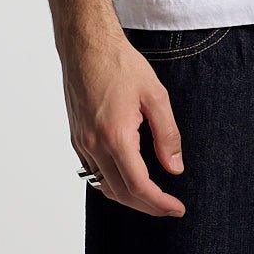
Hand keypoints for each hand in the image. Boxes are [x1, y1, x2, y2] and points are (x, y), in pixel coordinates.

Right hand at [62, 31, 186, 217]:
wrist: (87, 45)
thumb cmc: (120, 63)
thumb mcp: (155, 94)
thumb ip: (167, 134)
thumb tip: (175, 167)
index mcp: (116, 135)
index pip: (138, 186)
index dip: (159, 203)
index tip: (177, 208)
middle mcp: (94, 144)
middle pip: (120, 193)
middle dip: (147, 205)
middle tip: (169, 205)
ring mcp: (82, 142)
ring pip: (104, 186)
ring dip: (128, 196)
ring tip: (152, 194)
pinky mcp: (76, 137)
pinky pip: (93, 171)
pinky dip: (111, 182)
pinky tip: (126, 174)